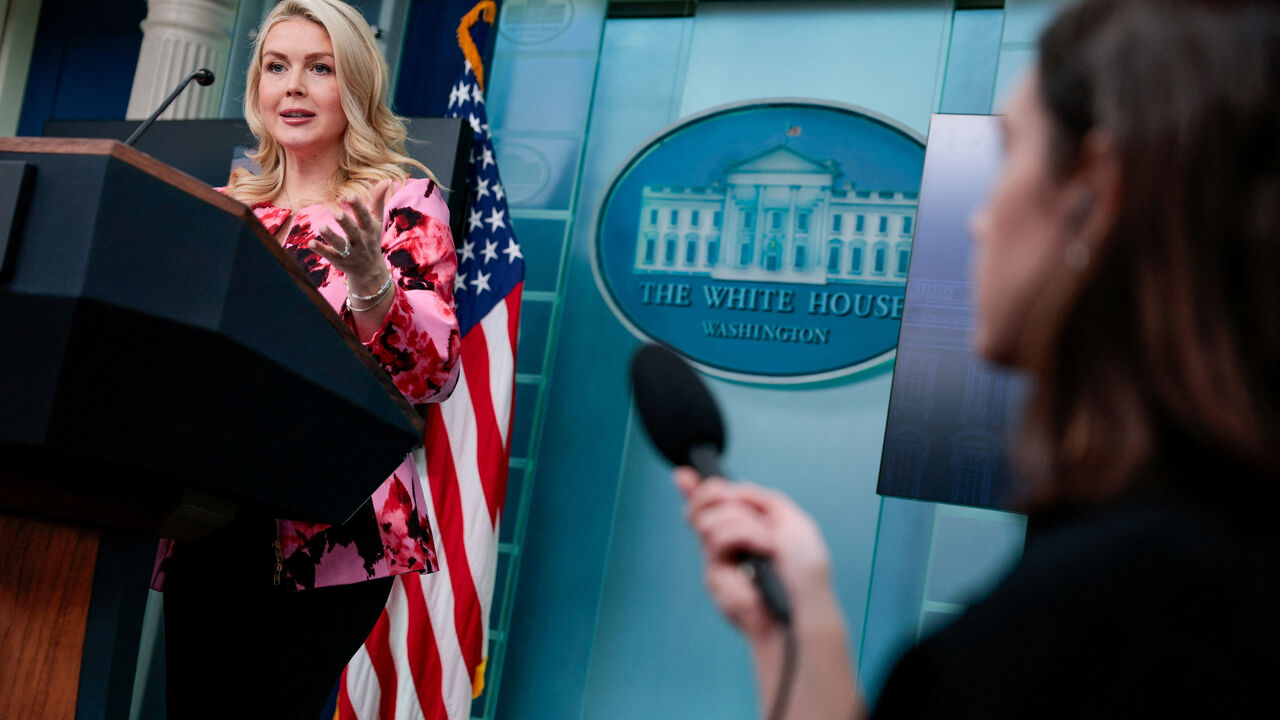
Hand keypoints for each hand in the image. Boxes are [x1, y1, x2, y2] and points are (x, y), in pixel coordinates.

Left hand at [309, 179, 391, 295]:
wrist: (370, 270)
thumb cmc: (371, 239)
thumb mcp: (377, 221)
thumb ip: (378, 201)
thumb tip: (386, 179)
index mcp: (370, 229)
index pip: (364, 217)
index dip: (358, 207)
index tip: (351, 196)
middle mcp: (361, 241)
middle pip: (353, 232)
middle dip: (346, 224)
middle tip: (337, 214)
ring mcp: (351, 252)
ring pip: (340, 245)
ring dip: (331, 237)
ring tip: (321, 227)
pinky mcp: (340, 261)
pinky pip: (330, 255)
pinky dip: (321, 250)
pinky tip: (310, 243)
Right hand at [674, 468, 833, 641]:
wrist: (803, 604)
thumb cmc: (804, 572)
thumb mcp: (793, 521)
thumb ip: (763, 499)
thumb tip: (736, 488)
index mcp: (747, 528)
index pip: (712, 507)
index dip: (694, 490)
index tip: (683, 476)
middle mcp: (728, 543)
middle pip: (700, 507)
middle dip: (714, 495)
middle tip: (737, 504)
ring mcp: (718, 560)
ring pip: (709, 520)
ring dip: (745, 525)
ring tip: (767, 545)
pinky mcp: (713, 576)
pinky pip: (718, 539)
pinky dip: (747, 537)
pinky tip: (761, 556)